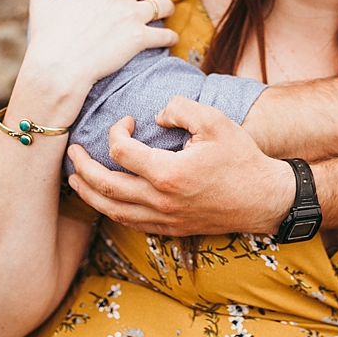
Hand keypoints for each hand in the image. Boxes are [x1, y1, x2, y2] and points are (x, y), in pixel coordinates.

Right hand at [21, 0, 176, 106]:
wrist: (58, 67)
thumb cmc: (48, 37)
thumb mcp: (41, 6)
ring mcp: (131, 15)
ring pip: (166, 4)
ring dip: (168, 8)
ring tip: (163, 14)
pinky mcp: (140, 37)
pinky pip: (168, 34)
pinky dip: (171, 37)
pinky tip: (168, 39)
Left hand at [67, 97, 292, 236]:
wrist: (264, 198)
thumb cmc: (242, 159)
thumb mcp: (216, 121)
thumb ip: (181, 108)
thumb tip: (156, 116)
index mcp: (168, 172)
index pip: (121, 152)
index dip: (116, 131)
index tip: (127, 121)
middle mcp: (160, 199)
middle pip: (104, 185)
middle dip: (82, 166)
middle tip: (73, 151)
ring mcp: (164, 217)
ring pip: (111, 209)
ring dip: (88, 192)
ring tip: (75, 178)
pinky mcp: (170, 228)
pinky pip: (129, 223)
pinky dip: (109, 210)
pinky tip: (105, 200)